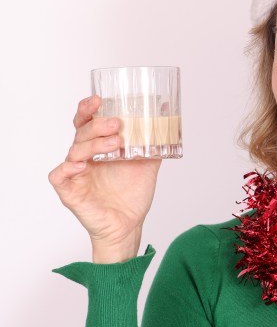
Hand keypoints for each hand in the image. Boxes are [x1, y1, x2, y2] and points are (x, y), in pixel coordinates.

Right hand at [48, 94, 161, 259]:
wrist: (129, 226)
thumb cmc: (131, 196)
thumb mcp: (146, 166)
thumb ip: (152, 145)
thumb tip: (166, 120)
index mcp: (96, 148)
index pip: (86, 122)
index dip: (88, 109)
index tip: (99, 100)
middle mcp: (83, 158)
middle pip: (81, 133)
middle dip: (97, 125)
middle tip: (116, 124)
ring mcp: (75, 174)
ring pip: (75, 151)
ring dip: (93, 145)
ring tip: (115, 144)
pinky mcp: (69, 192)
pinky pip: (59, 176)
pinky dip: (68, 169)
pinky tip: (82, 166)